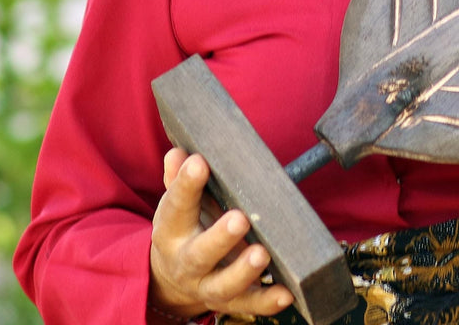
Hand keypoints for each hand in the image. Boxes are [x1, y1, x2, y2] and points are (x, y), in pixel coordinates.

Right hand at [149, 148, 294, 319]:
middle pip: (200, 254)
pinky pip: (248, 305)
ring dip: (243, 272)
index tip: (200, 163)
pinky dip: (267, 302)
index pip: (176, 206)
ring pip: (223, 286)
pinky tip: (287, 293)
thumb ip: (178, 178)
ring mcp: (207, 285)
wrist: (171, 280)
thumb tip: (180, 153)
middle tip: (240, 219)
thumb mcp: (176, 204)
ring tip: (261, 254)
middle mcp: (186, 262)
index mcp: (171, 231)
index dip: (186, 185)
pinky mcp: (230, 301)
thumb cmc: (184, 227)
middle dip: (220, 238)